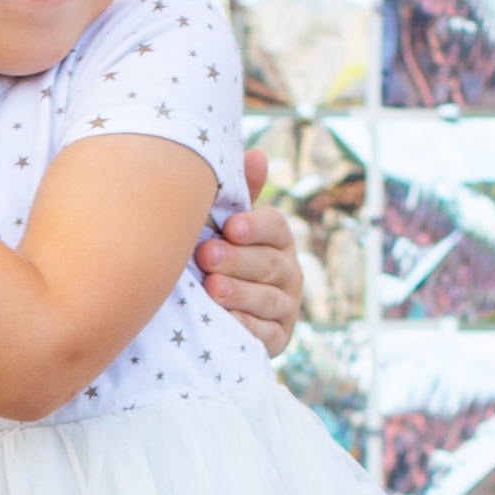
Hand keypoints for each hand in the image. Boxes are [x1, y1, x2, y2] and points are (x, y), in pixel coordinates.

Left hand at [197, 154, 306, 357]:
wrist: (214, 316)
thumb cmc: (220, 259)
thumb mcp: (227, 228)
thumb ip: (241, 196)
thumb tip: (255, 154)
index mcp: (277, 240)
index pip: (275, 228)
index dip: (255, 227)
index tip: (229, 227)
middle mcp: (288, 272)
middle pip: (269, 264)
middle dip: (238, 260)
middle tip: (206, 256)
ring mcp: (285, 308)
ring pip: (269, 300)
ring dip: (240, 294)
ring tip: (211, 289)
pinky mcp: (277, 340)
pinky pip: (267, 335)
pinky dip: (248, 328)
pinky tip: (227, 322)